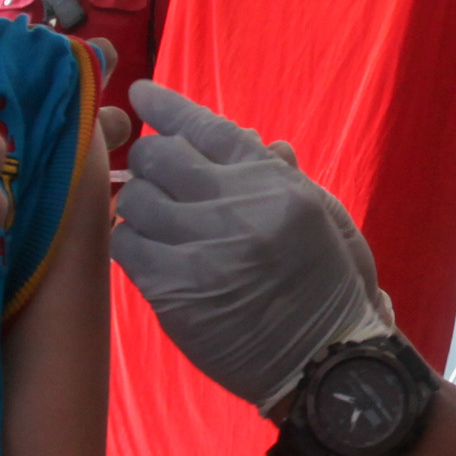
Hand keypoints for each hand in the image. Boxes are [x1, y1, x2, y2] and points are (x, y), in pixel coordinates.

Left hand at [107, 81, 388, 410]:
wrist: (326, 361)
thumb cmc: (329, 286)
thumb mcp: (324, 217)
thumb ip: (282, 176)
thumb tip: (257, 139)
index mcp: (274, 184)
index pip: (208, 127)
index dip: (167, 108)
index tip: (140, 94)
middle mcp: (236, 208)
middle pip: (159, 157)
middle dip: (151, 161)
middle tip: (157, 178)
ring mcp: (201, 250)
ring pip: (134, 200)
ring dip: (140, 206)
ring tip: (159, 222)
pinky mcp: (173, 291)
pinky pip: (126, 246)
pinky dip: (133, 245)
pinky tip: (153, 254)